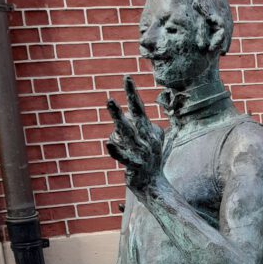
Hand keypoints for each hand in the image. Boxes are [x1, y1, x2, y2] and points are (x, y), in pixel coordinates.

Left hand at [106, 76, 164, 193]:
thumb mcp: (154, 142)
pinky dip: (116, 150)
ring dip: (118, 116)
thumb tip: (143, 118)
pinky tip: (108, 144)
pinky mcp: (134, 165)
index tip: (126, 77)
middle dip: (130, 97)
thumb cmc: (151, 161)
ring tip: (111, 101)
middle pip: (135, 115)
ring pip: (125, 131)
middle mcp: (145, 138)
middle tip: (124, 80)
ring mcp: (141, 151)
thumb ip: (147, 128)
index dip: (132, 93)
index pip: (138, 110)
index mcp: (149, 130)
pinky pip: (123, 156)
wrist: (153, 185)